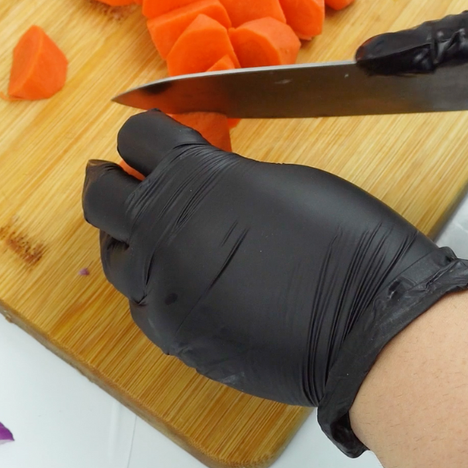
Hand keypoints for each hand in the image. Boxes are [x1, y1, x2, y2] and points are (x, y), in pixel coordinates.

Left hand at [81, 111, 467, 454]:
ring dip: (130, 233)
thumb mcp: (282, 178)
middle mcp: (163, 235)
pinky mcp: (175, 337)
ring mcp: (163, 293)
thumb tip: (202, 171)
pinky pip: (142, 304)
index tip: (157, 131)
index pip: (138, 137)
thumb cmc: (342, 240)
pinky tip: (179, 276)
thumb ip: (225, 173)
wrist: (365, 321)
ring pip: (114, 256)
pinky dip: (151, 285)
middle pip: (102, 195)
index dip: (148, 130)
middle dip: (114, 176)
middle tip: (129, 171)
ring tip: (154, 225)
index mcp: (194, 181)